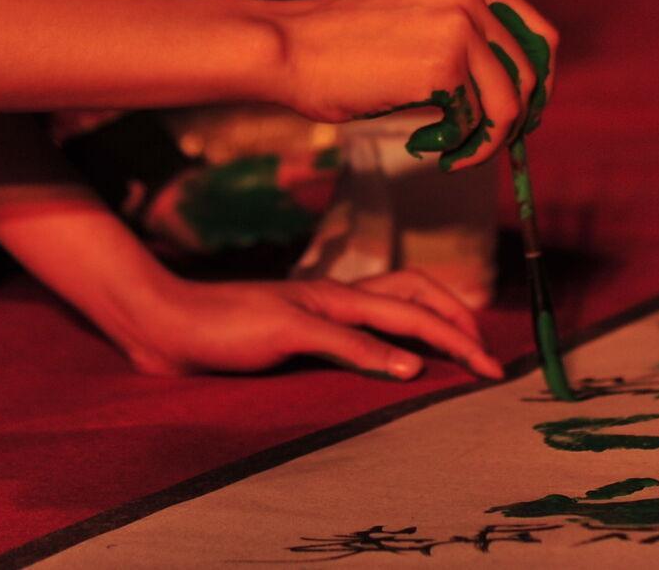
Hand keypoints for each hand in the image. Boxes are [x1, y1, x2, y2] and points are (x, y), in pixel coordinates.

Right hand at [114, 267, 505, 380]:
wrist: (170, 321)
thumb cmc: (229, 333)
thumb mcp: (293, 340)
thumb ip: (334, 344)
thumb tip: (385, 363)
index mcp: (335, 294)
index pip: (408, 287)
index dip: (450, 310)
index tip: (478, 346)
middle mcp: (333, 292)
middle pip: (414, 289)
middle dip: (460, 320)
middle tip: (487, 358)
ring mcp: (311, 305)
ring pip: (392, 308)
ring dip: (439, 333)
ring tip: (472, 359)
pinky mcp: (286, 325)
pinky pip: (341, 338)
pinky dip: (379, 353)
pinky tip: (405, 370)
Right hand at [266, 0, 557, 170]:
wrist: (289, 46)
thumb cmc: (342, 43)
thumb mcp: (415, 16)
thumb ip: (463, 37)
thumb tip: (515, 96)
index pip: (539, 35)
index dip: (537, 83)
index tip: (521, 115)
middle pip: (531, 72)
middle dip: (517, 119)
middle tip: (485, 145)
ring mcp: (459, 27)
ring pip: (509, 104)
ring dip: (486, 141)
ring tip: (453, 154)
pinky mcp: (444, 66)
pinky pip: (475, 123)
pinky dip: (458, 146)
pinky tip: (425, 144)